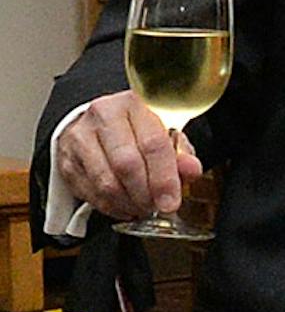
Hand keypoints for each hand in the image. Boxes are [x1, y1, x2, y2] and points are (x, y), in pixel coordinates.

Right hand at [55, 92, 200, 222]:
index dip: (164, 179)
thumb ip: (182, 154)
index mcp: (134, 104)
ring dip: (128, 203)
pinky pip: (90, 192)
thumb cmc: (138, 131)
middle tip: (156, 206)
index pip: (152, 144)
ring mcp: (80, 137)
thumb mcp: (167, 135)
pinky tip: (124, 205)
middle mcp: (103, 116)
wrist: (100, 124)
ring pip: (106, 182)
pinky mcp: (67, 158)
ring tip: (142, 207)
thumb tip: (191, 169)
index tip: (171, 202)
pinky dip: (111, 206)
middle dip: (145, 194)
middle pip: (126, 164)